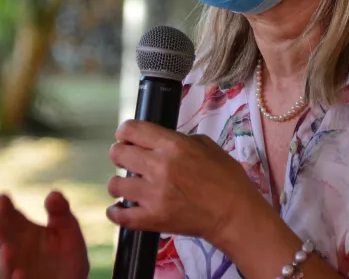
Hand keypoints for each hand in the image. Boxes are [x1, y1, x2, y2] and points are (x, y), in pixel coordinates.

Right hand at [0, 191, 88, 278]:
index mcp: (24, 231)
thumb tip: (52, 194)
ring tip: (7, 248)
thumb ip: (61, 211)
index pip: (11, 216)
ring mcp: (16, 270)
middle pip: (3, 238)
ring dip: (5, 258)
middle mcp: (16, 250)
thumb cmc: (67, 254)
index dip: (5, 207)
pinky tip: (20, 272)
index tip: (3, 196)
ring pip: (5, 265)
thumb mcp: (68, 230)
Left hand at [107, 120, 262, 243]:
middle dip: (120, 154)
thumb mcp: (206, 145)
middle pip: (117, 153)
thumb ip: (178, 139)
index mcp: (173, 145)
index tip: (127, 138)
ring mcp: (153, 195)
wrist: (234, 214)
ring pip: (114, 184)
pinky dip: (116, 212)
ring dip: (120, 184)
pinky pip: (119, 215)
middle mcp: (159, 166)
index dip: (125, 132)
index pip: (131, 129)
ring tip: (129, 187)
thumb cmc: (226, 177)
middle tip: (129, 161)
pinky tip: (121, 208)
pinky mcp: (152, 219)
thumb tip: (157, 141)